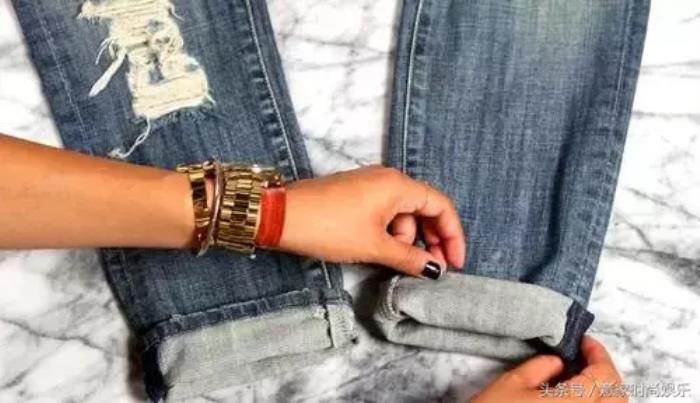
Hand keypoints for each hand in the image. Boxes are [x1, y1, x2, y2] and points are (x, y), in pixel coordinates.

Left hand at [277, 166, 465, 277]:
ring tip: (396, 261)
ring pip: (403, 212)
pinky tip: (383, 251)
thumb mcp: (374, 247)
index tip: (455, 263)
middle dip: (432, 239)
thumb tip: (435, 268)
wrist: (282, 216)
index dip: (453, 235)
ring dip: (407, 238)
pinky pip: (384, 212)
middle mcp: (388, 179)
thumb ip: (410, 258)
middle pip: (424, 208)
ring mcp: (370, 185)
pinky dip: (390, 232)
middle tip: (434, 268)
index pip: (440, 205)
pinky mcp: (355, 194)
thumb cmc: (329, 227)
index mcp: (398, 185)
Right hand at [470, 336, 625, 402]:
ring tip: (580, 379)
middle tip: (584, 357)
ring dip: (603, 392)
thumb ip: (540, 367)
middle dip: (605, 372)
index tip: (583, 341)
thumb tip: (558, 362)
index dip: (598, 353)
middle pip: (617, 395)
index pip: (604, 375)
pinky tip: (573, 399)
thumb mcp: (512, 384)